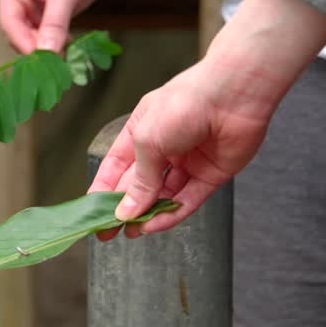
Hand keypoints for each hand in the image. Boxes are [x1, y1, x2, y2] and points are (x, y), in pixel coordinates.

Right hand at [0, 0, 118, 53]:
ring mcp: (31, 8)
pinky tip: (69, 51)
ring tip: (63, 61)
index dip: (23, 42)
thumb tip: (47, 52)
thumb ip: (54, 23)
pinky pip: (46, 36)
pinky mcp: (46, 14)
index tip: (41, 59)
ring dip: (46, 49)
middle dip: (35, 48)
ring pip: (32, 38)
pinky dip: (56, 45)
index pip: (10, 21)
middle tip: (55, 64)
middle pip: (18, 33)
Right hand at [89, 0, 325, 236]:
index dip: (104, 191)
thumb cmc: (182, 105)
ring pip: (164, 195)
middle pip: (140, 185)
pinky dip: (172, 214)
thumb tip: (124, 212)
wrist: (233, 94)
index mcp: (141, 132)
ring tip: (133, 233)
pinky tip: (156, 226)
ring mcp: (188, 162)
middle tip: (109, 233)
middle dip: (125, 208)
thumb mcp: (147, 141)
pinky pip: (189, 199)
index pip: (117, 167)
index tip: (92, 214)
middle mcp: (164, 148)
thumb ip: (138, 180)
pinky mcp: (211, 174)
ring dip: (148, 214)